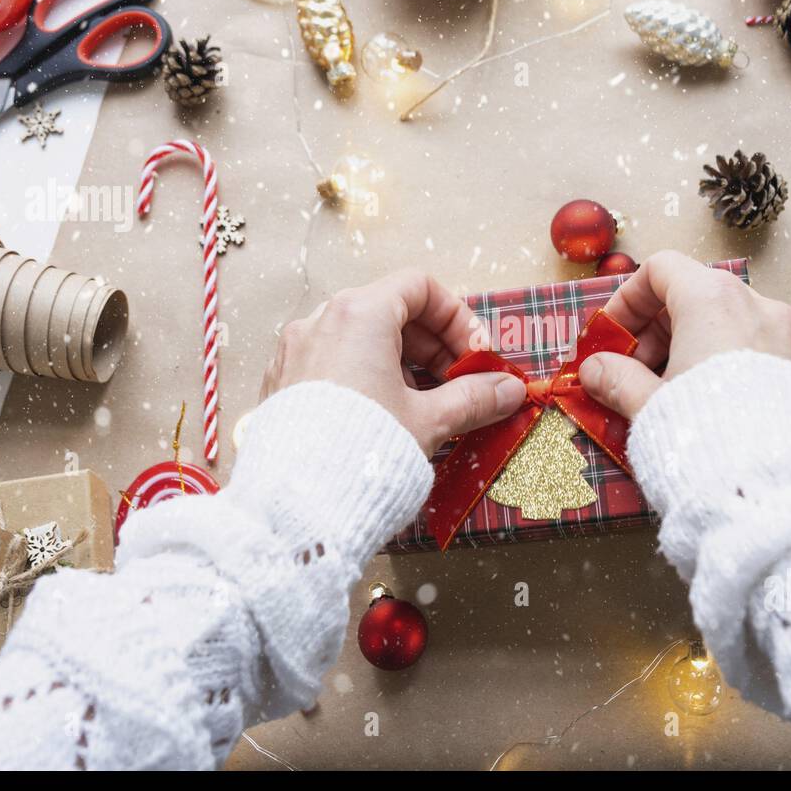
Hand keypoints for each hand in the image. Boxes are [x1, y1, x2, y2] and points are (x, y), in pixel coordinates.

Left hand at [260, 270, 525, 455]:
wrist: (298, 504)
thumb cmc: (363, 451)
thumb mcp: (430, 421)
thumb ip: (474, 398)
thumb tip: (508, 390)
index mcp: (359, 314)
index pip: (419, 287)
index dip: (457, 318)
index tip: (475, 356)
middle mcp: (321, 322)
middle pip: (391, 310)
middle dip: (433, 345)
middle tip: (458, 384)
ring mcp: (295, 351)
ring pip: (360, 338)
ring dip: (402, 363)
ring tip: (423, 407)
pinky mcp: (282, 383)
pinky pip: (333, 363)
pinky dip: (366, 377)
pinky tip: (384, 418)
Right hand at [578, 250, 790, 417]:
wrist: (772, 492)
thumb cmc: (704, 438)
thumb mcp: (646, 407)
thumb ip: (617, 379)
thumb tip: (595, 369)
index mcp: (713, 301)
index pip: (662, 270)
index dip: (628, 300)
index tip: (613, 338)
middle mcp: (759, 306)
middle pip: (698, 295)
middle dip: (660, 331)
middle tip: (636, 373)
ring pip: (734, 325)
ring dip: (697, 349)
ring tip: (676, 397)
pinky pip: (764, 354)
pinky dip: (733, 367)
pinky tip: (717, 410)